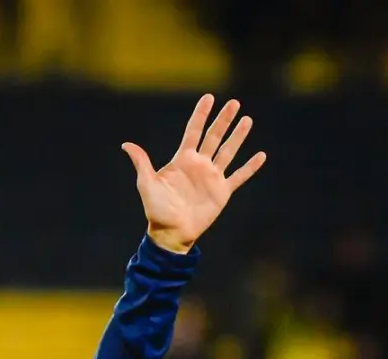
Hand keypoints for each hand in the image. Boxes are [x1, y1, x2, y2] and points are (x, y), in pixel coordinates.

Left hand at [121, 94, 265, 253]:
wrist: (171, 233)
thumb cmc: (156, 209)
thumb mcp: (146, 183)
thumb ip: (141, 162)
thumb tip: (126, 144)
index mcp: (182, 160)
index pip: (193, 131)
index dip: (201, 114)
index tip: (209, 97)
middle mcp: (199, 165)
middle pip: (214, 137)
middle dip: (224, 120)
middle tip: (234, 103)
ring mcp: (212, 177)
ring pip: (228, 151)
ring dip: (238, 136)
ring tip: (247, 120)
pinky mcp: (222, 191)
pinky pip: (239, 176)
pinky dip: (250, 167)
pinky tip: (261, 155)